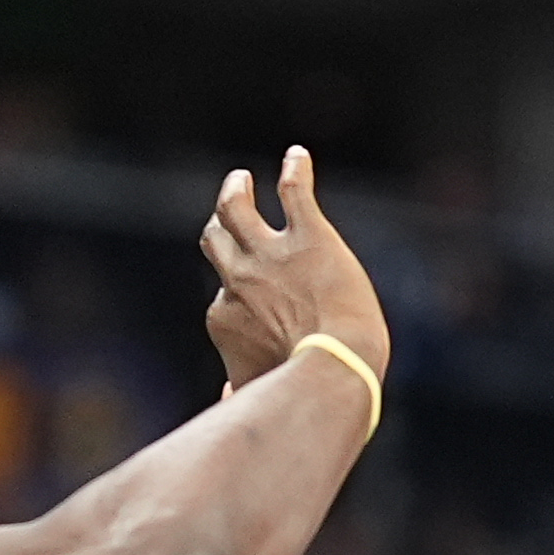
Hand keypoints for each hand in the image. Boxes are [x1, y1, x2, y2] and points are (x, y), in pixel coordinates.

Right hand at [202, 145, 389, 393]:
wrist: (337, 366)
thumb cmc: (300, 388)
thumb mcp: (256, 392)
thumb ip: (237, 391)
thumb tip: (223, 398)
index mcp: (226, 316)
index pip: (224, 295)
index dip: (240, 298)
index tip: (258, 307)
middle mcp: (240, 279)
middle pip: (216, 239)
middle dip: (219, 223)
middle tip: (230, 205)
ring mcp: (271, 254)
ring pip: (236, 207)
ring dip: (236, 189)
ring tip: (242, 178)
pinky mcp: (310, 236)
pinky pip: (295, 192)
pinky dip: (296, 170)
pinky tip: (298, 156)